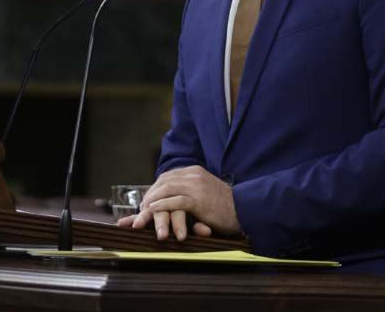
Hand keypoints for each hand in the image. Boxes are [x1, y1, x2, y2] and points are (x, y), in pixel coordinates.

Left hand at [116, 166, 240, 240]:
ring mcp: (195, 185)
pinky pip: (175, 200)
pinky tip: (152, 210)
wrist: (245, 208)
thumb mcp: (206, 193)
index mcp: (194, 172)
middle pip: (164, 182)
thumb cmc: (226, 206)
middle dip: (149, 196)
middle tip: (138, 210)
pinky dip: (161, 205)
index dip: (154, 189)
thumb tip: (175, 201)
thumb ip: (190, 193)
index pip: (167, 177)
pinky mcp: (198, 198)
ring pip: (166, 190)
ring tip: (142, 212)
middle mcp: (193, 175)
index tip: (144, 202)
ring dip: (151, 202)